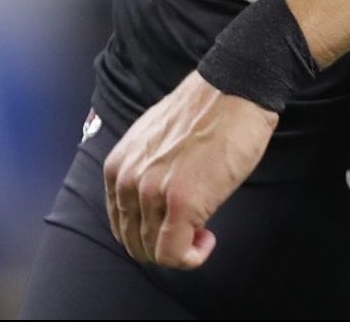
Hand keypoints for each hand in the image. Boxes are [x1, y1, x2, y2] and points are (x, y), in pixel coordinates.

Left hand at [103, 71, 277, 268]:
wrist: (233, 92)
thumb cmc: (202, 114)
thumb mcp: (153, 141)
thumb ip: (142, 172)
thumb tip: (150, 205)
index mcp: (117, 167)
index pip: (121, 226)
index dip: (150, 234)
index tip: (174, 224)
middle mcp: (127, 182)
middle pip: (135, 244)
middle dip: (165, 246)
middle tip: (192, 230)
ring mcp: (152, 193)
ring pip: (156, 252)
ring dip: (182, 250)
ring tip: (203, 229)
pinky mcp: (181, 204)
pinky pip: (176, 255)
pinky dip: (193, 257)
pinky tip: (209, 237)